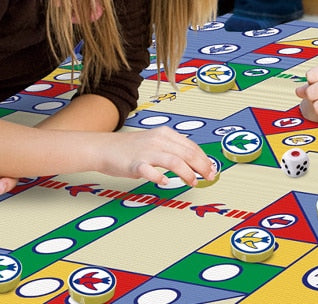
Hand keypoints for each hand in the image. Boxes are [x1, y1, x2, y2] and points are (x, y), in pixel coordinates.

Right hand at [98, 127, 215, 186]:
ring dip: (187, 173)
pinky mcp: (135, 163)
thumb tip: (194, 161)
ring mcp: (147, 151)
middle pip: (187, 153)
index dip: (204, 159)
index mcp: (165, 134)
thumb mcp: (155, 141)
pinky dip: (159, 177)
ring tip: (193, 182)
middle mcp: (158, 140)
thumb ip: (172, 148)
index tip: (212, 169)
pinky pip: (150, 171)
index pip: (191, 146)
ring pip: (174, 161)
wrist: (105, 148)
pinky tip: (165, 182)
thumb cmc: (131, 148)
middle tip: (209, 177)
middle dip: (202, 166)